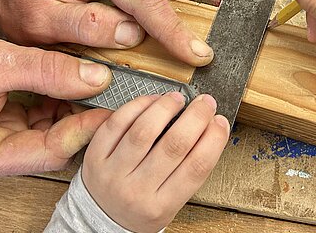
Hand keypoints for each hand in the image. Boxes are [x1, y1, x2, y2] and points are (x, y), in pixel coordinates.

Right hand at [0, 10, 111, 181]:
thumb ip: (46, 70)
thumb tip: (96, 79)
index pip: (46, 151)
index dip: (83, 130)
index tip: (112, 109)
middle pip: (50, 148)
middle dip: (82, 122)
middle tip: (115, 99)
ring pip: (49, 135)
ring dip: (73, 112)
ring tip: (100, 88)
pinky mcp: (1, 129)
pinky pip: (39, 122)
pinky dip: (58, 103)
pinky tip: (75, 85)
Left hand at [82, 92, 229, 231]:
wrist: (100, 219)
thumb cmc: (139, 207)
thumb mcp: (169, 202)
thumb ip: (186, 171)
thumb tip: (208, 127)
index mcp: (161, 206)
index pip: (196, 168)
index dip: (214, 140)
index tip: (221, 121)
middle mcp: (136, 191)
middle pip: (173, 146)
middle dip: (195, 118)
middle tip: (205, 103)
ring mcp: (113, 173)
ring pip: (143, 130)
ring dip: (166, 107)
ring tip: (177, 98)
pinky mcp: (95, 156)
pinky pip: (116, 123)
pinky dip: (137, 106)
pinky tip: (152, 100)